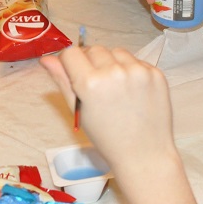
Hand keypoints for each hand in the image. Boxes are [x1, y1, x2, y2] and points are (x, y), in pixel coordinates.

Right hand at [40, 45, 196, 203]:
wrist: (144, 153)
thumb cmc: (108, 138)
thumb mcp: (79, 111)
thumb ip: (62, 81)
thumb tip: (47, 59)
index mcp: (90, 83)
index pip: (72, 53)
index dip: (69, 62)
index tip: (73, 71)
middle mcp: (114, 72)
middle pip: (95, 49)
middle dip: (91, 62)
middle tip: (96, 84)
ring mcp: (138, 71)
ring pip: (117, 52)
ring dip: (112, 63)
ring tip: (115, 87)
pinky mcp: (156, 73)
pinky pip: (137, 61)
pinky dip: (131, 71)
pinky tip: (131, 90)